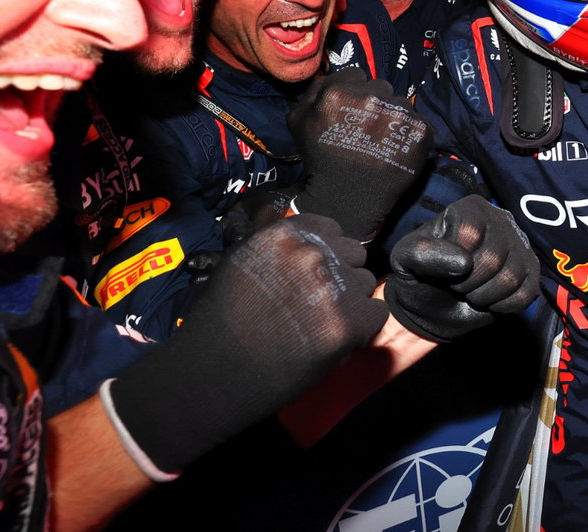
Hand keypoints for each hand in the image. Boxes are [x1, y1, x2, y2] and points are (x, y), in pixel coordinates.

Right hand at [105, 215, 388, 473]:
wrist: (210, 375)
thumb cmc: (219, 320)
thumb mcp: (239, 260)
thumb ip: (269, 237)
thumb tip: (280, 212)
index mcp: (285, 233)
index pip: (332, 229)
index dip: (325, 254)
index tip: (312, 276)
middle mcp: (312, 253)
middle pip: (354, 255)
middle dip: (340, 277)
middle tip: (315, 305)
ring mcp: (332, 287)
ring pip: (366, 285)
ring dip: (350, 303)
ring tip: (318, 326)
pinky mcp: (347, 324)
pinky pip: (377, 314)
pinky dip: (361, 330)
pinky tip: (333, 342)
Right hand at [288, 73, 432, 241]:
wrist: (346, 199)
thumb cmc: (321, 160)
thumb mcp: (299, 120)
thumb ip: (314, 90)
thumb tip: (334, 78)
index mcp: (339, 92)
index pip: (357, 75)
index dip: (354, 92)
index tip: (353, 112)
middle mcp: (371, 98)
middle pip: (381, 87)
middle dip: (375, 104)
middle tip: (368, 129)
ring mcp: (399, 114)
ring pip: (401, 103)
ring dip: (394, 118)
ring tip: (383, 142)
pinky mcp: (420, 131)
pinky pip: (419, 122)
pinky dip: (411, 135)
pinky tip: (398, 150)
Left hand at [385, 196, 540, 341]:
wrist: (434, 306)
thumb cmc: (419, 276)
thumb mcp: (405, 260)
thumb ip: (422, 253)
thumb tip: (464, 262)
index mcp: (470, 209)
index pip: (470, 233)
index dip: (453, 261)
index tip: (442, 270)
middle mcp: (501, 219)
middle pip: (493, 257)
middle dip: (468, 283)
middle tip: (456, 285)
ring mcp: (520, 245)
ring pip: (512, 277)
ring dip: (484, 296)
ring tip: (471, 291)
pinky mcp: (532, 271)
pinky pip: (527, 293)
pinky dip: (503, 305)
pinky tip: (490, 299)